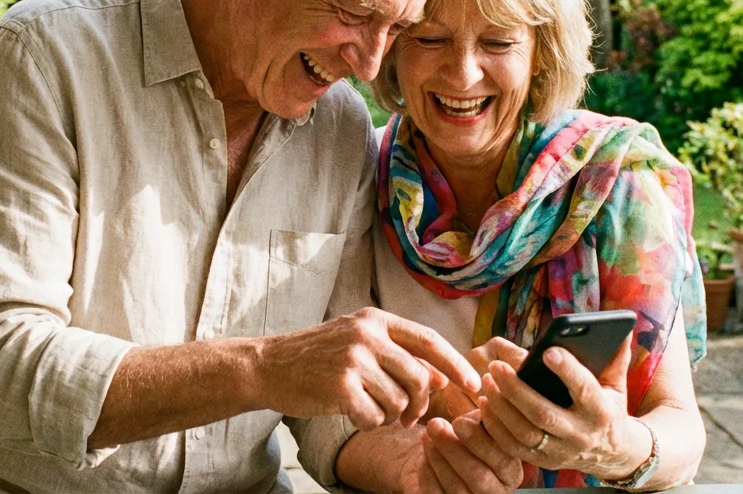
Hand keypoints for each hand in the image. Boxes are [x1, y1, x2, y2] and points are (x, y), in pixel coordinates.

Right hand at [256, 308, 480, 429]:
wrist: (267, 365)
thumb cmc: (315, 357)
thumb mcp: (358, 344)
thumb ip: (398, 356)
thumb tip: (442, 377)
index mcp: (375, 319)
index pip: (430, 341)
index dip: (457, 365)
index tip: (474, 386)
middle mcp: (367, 334)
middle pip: (419, 378)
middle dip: (418, 406)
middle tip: (405, 417)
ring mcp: (353, 358)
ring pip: (399, 401)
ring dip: (389, 416)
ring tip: (370, 410)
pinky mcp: (340, 385)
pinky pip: (375, 416)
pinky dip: (369, 423)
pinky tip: (353, 414)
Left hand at [421, 410, 524, 493]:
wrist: (436, 452)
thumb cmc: (463, 434)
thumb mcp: (478, 421)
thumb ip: (487, 416)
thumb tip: (488, 405)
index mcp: (510, 472)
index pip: (502, 460)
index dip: (481, 441)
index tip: (459, 420)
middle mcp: (496, 493)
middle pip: (479, 477)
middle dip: (454, 448)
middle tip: (435, 424)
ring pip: (457, 488)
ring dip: (439, 458)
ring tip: (426, 434)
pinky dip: (428, 472)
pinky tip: (423, 452)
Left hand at [477, 333, 650, 479]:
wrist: (613, 455)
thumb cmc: (609, 409)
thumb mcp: (616, 385)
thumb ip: (615, 357)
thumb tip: (623, 326)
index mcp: (601, 412)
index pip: (585, 390)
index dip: (568, 371)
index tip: (548, 351)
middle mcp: (581, 435)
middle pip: (544, 415)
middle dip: (517, 390)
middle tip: (495, 365)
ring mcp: (561, 452)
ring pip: (525, 433)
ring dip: (501, 408)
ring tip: (486, 381)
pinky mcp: (544, 462)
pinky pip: (514, 448)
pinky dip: (496, 427)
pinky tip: (484, 404)